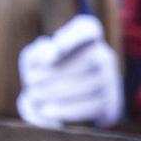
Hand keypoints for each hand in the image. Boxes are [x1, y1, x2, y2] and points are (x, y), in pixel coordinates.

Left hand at [17, 14, 124, 128]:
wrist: (61, 108)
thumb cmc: (45, 76)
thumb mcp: (35, 61)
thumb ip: (37, 53)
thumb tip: (52, 54)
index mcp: (87, 39)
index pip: (89, 29)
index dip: (75, 36)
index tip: (56, 44)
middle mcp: (104, 56)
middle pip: (86, 59)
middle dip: (53, 71)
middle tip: (29, 79)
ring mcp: (110, 80)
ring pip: (86, 84)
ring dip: (55, 91)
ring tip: (34, 96)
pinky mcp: (111, 104)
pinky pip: (90, 106)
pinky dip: (66, 109)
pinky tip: (46, 111)